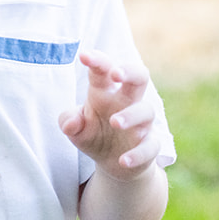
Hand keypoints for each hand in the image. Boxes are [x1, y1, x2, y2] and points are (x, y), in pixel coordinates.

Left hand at [60, 49, 160, 177]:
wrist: (112, 163)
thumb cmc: (93, 134)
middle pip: (139, 77)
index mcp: (105, 92)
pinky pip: (150, 146)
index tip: (83, 56)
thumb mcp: (74, 128)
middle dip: (130, 71)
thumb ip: (68, 121)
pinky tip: (124, 159)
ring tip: (114, 122)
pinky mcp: (150, 145)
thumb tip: (72, 123)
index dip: (96, 61)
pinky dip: (138, 153)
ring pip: (146, 110)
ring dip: (131, 115)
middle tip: (116, 73)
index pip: (103, 71)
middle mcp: (126, 102)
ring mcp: (141, 123)